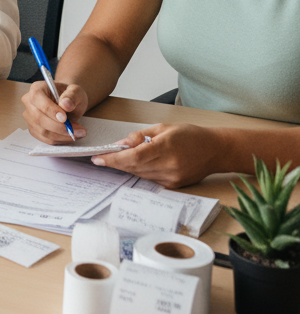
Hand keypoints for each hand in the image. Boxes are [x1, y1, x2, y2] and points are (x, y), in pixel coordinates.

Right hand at [21, 79, 88, 142]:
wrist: (68, 103)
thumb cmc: (70, 96)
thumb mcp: (76, 91)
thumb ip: (72, 96)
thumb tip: (66, 104)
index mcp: (36, 89)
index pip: (38, 99)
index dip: (50, 110)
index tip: (65, 119)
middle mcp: (29, 102)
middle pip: (39, 118)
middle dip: (60, 127)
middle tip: (78, 130)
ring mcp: (29, 117)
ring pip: (42, 131)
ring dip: (62, 135)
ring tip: (78, 133)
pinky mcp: (34, 129)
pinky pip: (45, 139)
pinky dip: (60, 140)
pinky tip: (71, 136)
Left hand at [89, 123, 216, 187]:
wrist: (215, 150)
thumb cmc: (190, 135)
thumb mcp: (163, 128)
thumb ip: (140, 136)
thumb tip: (120, 144)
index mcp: (165, 148)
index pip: (133, 157)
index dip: (113, 159)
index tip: (97, 159)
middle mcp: (169, 166)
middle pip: (134, 167)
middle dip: (116, 163)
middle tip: (102, 158)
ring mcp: (172, 178)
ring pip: (140, 175)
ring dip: (127, 167)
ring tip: (117, 159)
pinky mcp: (174, 185)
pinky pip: (150, 179)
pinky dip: (140, 172)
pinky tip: (137, 164)